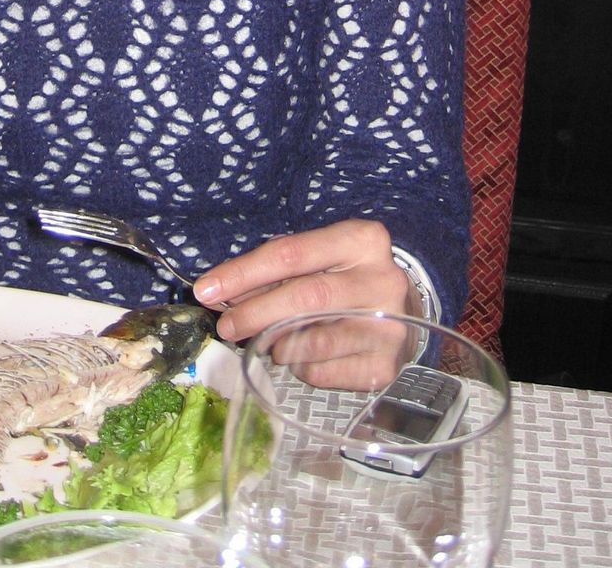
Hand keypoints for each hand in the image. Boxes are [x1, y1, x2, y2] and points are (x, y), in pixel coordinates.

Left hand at [194, 219, 413, 375]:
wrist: (404, 311)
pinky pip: (323, 372)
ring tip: (265, 341)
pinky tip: (299, 357)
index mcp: (361, 240)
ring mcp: (388, 326)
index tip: (207, 289)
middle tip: (224, 326)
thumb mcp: (317, 259)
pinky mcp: (385, 367)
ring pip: (313, 342)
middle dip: (255, 313)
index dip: (243, 273)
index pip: (291, 254)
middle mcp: (381, 280)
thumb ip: (273, 271)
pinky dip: (300, 366)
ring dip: (276, 344)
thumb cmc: (347, 277)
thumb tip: (220, 293)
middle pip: (305, 297)